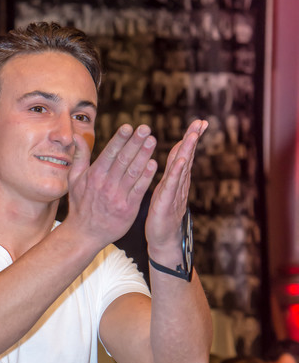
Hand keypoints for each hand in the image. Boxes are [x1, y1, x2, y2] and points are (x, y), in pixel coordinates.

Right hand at [66, 124, 157, 249]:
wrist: (85, 234)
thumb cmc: (80, 205)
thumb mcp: (74, 180)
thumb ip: (79, 157)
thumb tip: (77, 136)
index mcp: (94, 176)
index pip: (109, 153)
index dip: (120, 139)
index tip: (129, 127)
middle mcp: (106, 185)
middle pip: (123, 160)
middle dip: (135, 143)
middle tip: (145, 128)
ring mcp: (118, 197)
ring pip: (133, 172)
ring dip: (144, 156)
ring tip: (152, 141)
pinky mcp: (128, 209)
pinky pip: (139, 190)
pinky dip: (146, 177)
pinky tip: (154, 164)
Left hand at [145, 119, 207, 263]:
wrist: (162, 240)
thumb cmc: (162, 215)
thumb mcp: (165, 189)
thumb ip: (170, 174)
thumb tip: (176, 158)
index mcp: (176, 179)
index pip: (184, 154)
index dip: (191, 138)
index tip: (199, 122)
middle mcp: (178, 183)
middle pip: (186, 156)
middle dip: (193, 138)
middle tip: (201, 122)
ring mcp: (174, 193)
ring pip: (182, 168)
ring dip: (187, 150)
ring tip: (192, 135)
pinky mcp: (166, 203)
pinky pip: (172, 185)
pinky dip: (177, 172)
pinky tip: (181, 161)